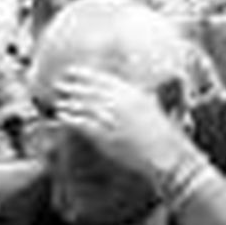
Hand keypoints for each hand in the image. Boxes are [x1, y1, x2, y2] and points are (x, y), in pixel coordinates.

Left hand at [51, 66, 197, 189]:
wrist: (167, 153)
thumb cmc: (160, 130)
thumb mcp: (151, 104)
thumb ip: (136, 91)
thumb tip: (128, 79)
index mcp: (131, 93)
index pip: (102, 79)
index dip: (84, 74)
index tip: (71, 71)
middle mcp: (121, 104)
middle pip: (89, 91)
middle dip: (72, 87)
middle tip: (58, 84)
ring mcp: (113, 120)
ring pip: (83, 107)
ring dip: (69, 103)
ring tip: (59, 102)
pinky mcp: (106, 136)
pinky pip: (83, 124)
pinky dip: (70, 119)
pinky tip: (62, 117)